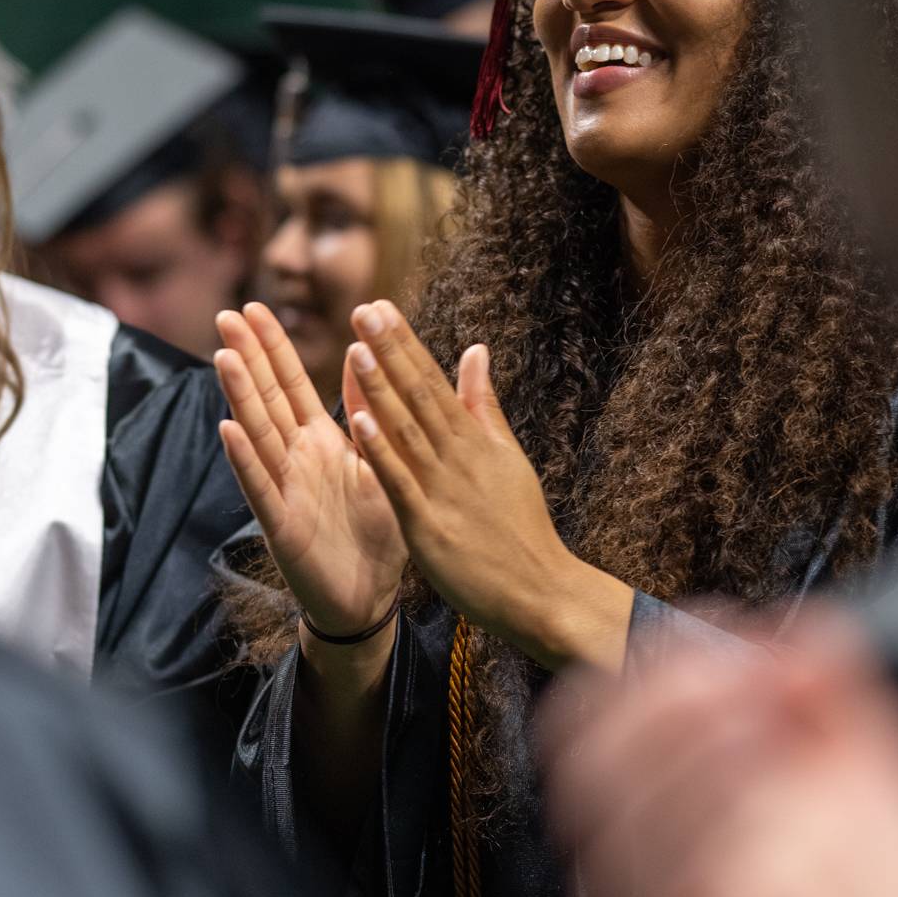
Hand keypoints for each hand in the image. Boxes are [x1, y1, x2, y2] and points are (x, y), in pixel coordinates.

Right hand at [212, 304, 404, 642]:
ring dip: (240, 397)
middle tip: (226, 315)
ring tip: (224, 357)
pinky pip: (261, 488)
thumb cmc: (375, 531)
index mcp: (321, 441)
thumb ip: (367, 417)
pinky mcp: (282, 525)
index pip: (291, 383)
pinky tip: (227, 431)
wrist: (370, 596)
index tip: (254, 307)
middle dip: (248, 357)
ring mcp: (285, 489)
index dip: (273, 346)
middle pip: (267, 399)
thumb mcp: (378, 464)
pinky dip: (244, 460)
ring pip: (258, 435)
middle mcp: (296, 458)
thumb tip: (363, 360)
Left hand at [341, 299, 634, 671]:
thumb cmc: (520, 526)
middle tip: (364, 309)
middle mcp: (458, 456)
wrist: (540, 589)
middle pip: (419, 395)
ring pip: (407, 431)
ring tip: (357, 350)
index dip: (405, 343)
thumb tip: (476, 350)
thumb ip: (483, 405)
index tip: (380, 307)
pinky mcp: (428, 525)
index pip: (434, 381)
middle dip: (390, 351)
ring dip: (382, 390)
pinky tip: (359, 422)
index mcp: (473, 439)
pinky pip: (400, 482)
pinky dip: (380, 451)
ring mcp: (443, 489)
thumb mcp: (507, 456)